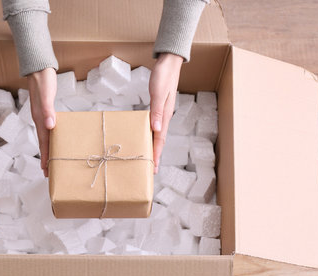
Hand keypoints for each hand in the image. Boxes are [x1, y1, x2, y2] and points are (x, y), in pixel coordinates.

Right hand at [28, 68, 56, 176]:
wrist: (39, 68)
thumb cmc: (43, 80)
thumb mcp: (45, 95)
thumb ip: (47, 110)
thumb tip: (50, 126)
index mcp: (40, 118)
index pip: (43, 141)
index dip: (45, 156)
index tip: (46, 170)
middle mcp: (40, 118)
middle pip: (44, 142)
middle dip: (46, 157)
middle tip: (49, 173)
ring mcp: (42, 115)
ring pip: (46, 136)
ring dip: (48, 149)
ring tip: (52, 161)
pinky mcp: (46, 110)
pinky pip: (49, 128)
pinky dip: (52, 137)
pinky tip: (56, 139)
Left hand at [149, 53, 182, 173]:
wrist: (169, 63)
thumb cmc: (163, 76)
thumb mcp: (158, 93)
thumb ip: (156, 111)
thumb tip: (156, 130)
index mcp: (165, 115)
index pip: (160, 139)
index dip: (156, 154)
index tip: (153, 167)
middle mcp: (164, 117)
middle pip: (160, 140)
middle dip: (156, 155)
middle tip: (151, 170)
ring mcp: (162, 113)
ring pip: (158, 135)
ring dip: (154, 147)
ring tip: (150, 159)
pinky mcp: (159, 108)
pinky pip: (155, 126)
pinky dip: (152, 136)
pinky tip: (148, 138)